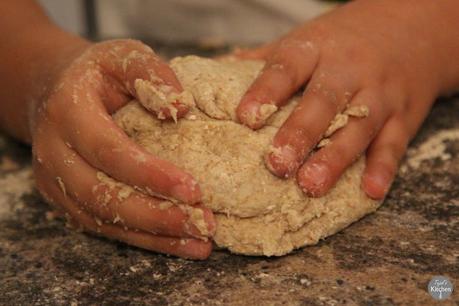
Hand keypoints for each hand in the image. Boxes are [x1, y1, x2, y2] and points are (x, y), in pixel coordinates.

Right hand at [31, 39, 214, 258]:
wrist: (57, 92)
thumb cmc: (99, 74)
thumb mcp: (124, 57)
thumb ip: (151, 73)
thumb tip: (180, 108)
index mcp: (68, 113)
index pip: (110, 151)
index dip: (150, 174)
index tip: (194, 190)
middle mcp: (54, 153)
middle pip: (104, 196)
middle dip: (157, 216)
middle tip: (203, 224)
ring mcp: (56, 182)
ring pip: (105, 219)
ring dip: (155, 236)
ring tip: (200, 242)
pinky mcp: (67, 200)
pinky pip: (105, 227)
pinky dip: (143, 238)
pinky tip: (178, 243)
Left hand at [236, 0, 457, 198]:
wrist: (412, 28)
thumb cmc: (344, 39)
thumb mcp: (306, 38)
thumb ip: (266, 59)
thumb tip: (216, 70)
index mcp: (316, 48)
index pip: (286, 68)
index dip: (266, 92)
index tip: (245, 118)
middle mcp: (348, 69)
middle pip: (323, 101)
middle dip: (299, 133)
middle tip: (276, 164)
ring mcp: (380, 93)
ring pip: (358, 126)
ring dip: (335, 158)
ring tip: (311, 185)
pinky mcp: (403, 116)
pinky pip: (394, 144)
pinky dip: (383, 168)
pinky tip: (369, 191)